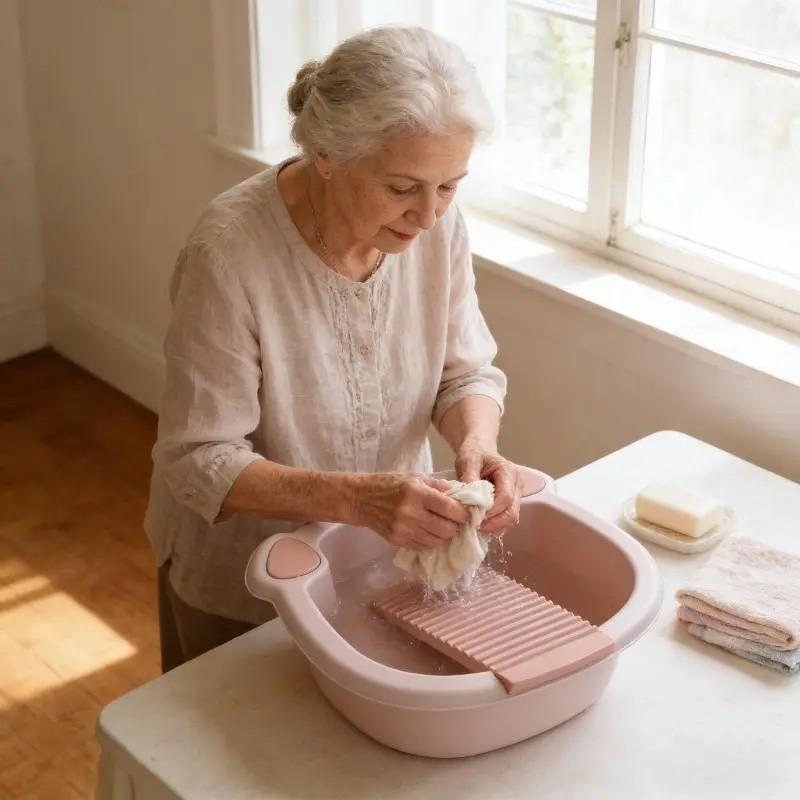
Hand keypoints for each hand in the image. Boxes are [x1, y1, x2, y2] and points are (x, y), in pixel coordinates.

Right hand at [354, 473, 468, 549]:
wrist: (361, 498)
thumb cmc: (390, 484)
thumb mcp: (416, 477)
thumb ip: (440, 486)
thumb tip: (464, 496)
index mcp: (418, 492)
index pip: (451, 509)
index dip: (463, 513)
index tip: (465, 513)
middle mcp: (411, 512)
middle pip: (447, 529)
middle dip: (455, 526)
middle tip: (454, 521)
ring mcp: (403, 529)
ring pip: (437, 541)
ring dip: (443, 535)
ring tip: (441, 526)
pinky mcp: (397, 540)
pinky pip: (423, 546)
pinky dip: (430, 540)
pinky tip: (428, 531)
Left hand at [455, 440, 521, 535]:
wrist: (480, 450)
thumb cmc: (474, 453)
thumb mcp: (468, 461)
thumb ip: (469, 478)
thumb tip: (469, 500)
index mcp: (509, 472)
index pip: (506, 497)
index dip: (491, 510)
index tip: (473, 515)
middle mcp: (517, 485)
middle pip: (512, 512)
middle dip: (494, 523)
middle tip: (474, 527)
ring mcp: (516, 496)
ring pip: (511, 519)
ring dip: (494, 527)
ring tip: (476, 527)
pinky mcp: (511, 504)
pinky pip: (506, 520)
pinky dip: (495, 526)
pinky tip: (481, 525)